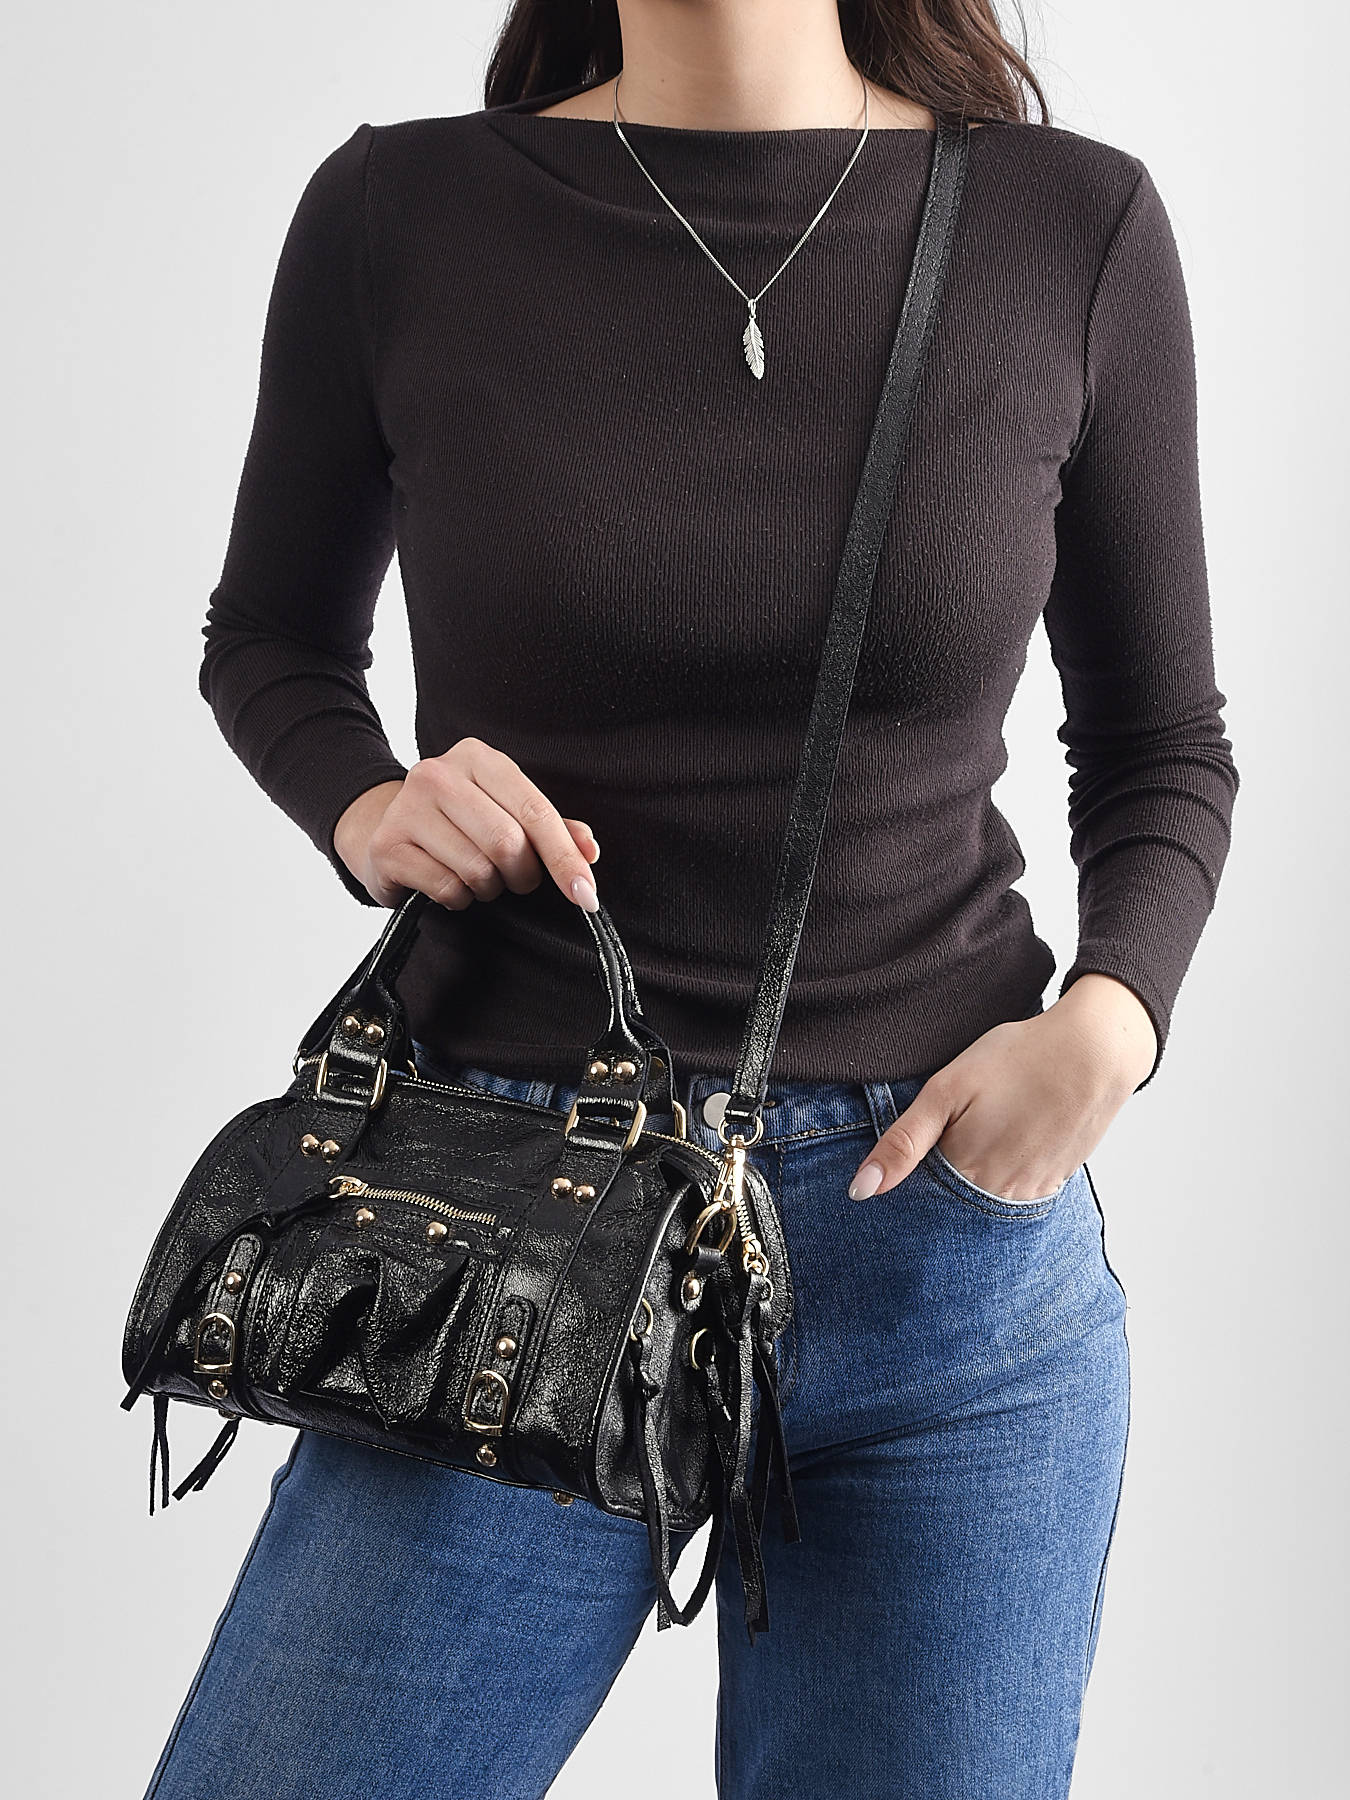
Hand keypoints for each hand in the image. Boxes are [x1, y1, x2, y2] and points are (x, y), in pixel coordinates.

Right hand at [333, 739, 601, 912]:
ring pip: (478, 869)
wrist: (382, 831)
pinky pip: (446, 887)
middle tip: (514, 879)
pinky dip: (457, 898)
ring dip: (487, 888)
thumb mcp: (504, 814)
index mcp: (478, 758)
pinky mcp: (387, 845)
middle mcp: (439, 774)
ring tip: (475, 878)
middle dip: (522, 875)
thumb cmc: (456, 825)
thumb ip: (551, 828)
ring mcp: (407, 807)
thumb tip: (589, 849)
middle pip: (508, 844)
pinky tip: (447, 885)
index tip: (586, 894)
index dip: (564, 857)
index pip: (535, 811)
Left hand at [846, 974, 1157, 1201]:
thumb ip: (902, 1143)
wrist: (1095, 1051)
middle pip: (951, 1205)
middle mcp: (997, 1197)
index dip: (910, 1174)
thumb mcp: (946, 1090)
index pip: (919, 1197)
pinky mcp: (1055, 1182)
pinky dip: (1004, 1175)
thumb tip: (860, 1192)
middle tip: (960, 1126)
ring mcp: (1030, 1193)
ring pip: (983, 1201)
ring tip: (987, 1128)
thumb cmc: (1017, 1060)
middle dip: (941, 1180)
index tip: (918, 1146)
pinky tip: (1010, 1138)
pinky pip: (1016, 1194)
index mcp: (964, 1174)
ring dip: (973, 1179)